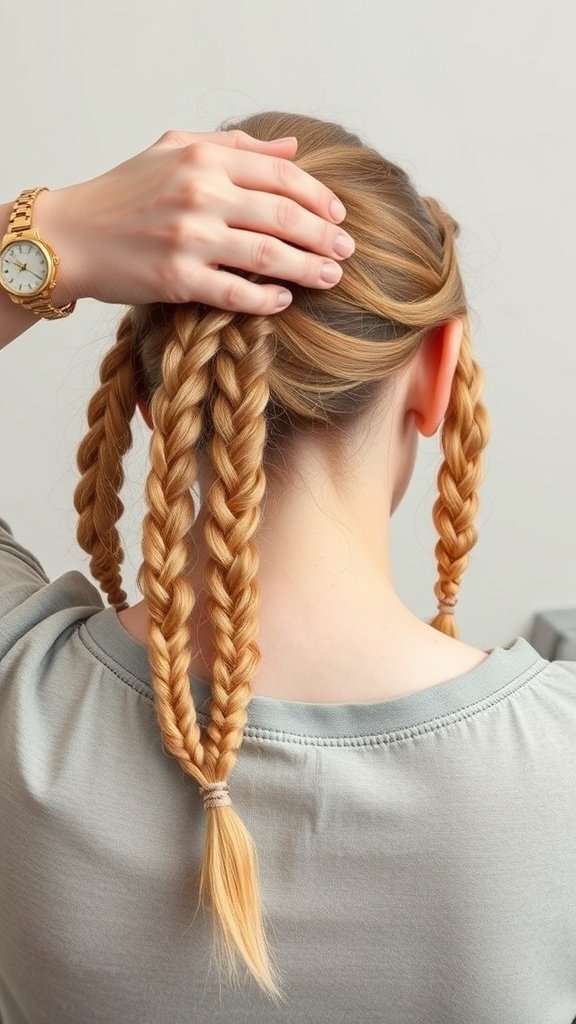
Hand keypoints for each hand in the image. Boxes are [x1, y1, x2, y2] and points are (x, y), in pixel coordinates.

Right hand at [32, 129, 354, 314]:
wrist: (72, 234)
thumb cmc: (125, 193)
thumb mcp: (175, 149)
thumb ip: (236, 146)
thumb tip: (292, 148)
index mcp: (203, 157)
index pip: (280, 174)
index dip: (318, 196)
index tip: (339, 214)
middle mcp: (200, 193)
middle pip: (284, 214)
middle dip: (324, 235)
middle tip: (347, 250)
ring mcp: (190, 238)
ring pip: (268, 254)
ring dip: (308, 268)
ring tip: (331, 277)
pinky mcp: (177, 278)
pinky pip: (236, 292)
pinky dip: (266, 299)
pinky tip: (284, 301)